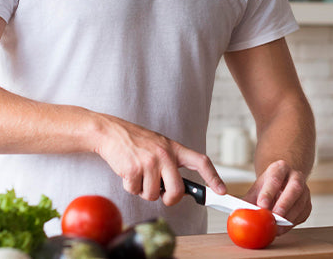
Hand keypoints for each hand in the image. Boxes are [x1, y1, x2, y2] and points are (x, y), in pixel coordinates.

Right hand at [92, 113, 225, 205]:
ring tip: (139, 174)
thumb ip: (171, 163)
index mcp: (174, 148)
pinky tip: (128, 172)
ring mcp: (149, 162)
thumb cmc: (136, 142)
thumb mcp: (160, 146)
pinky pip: (135, 191)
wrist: (111, 133)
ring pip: (153, 195)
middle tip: (164, 196)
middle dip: (170, 199)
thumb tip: (180, 189)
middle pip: (177, 190)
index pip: (201, 162)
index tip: (221, 190)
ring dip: (144, 190)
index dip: (213, 177)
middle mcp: (164, 154)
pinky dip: (130, 187)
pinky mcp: (133, 169)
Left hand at [243, 160, 311, 232]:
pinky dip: (293, 223)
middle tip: (274, 217)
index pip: (275, 178)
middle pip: (294, 188)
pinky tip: (283, 228)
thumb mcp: (256, 190)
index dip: (268, 192)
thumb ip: (247, 201)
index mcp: (280, 168)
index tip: (261, 205)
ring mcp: (305, 190)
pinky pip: (303, 214)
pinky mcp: (308, 204)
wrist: (282, 185)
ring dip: (289, 217)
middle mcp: (295, 176)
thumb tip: (236, 214)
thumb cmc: (267, 188)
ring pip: (301, 203)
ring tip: (276, 228)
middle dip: (284, 204)